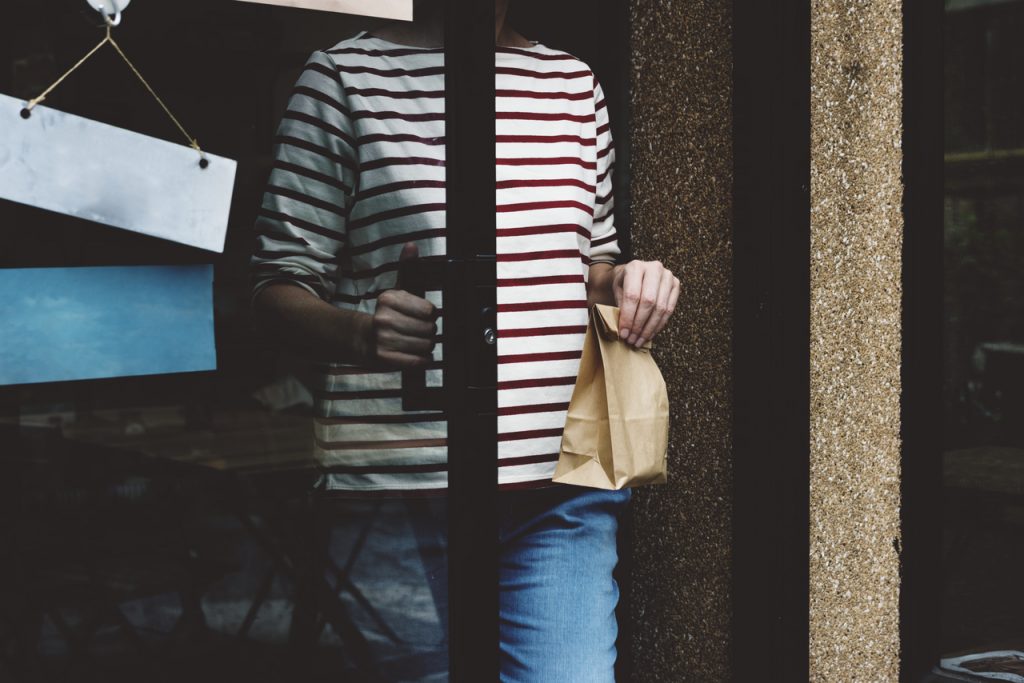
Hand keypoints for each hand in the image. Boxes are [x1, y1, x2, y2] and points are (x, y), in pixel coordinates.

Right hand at [367, 242, 437, 368]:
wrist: (360, 339)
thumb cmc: (386, 314)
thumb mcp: (396, 290)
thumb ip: (407, 268)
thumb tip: (412, 245)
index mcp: (388, 299)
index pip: (429, 310)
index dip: (430, 315)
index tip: (422, 316)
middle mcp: (384, 318)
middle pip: (429, 329)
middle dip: (429, 332)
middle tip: (419, 331)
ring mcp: (383, 339)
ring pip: (425, 345)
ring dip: (426, 346)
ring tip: (416, 342)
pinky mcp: (384, 358)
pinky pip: (417, 361)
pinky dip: (422, 359)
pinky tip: (416, 354)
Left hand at [611, 260, 679, 347]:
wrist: (635, 273)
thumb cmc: (624, 283)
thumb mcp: (616, 291)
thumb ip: (619, 307)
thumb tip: (624, 331)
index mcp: (635, 267)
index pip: (633, 296)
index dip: (628, 317)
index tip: (623, 333)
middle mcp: (654, 268)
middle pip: (649, 302)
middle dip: (639, 325)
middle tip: (631, 339)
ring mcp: (667, 276)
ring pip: (661, 308)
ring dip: (650, 328)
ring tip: (639, 340)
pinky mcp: (676, 284)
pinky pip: (669, 309)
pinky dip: (659, 325)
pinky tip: (650, 334)